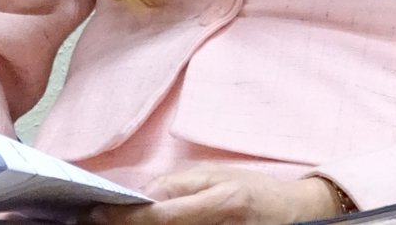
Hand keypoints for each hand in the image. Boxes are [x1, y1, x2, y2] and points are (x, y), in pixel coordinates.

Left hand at [85, 166, 342, 224]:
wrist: (300, 214)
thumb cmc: (258, 190)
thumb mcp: (220, 175)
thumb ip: (181, 185)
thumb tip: (143, 196)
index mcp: (221, 202)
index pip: (160, 217)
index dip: (123, 218)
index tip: (95, 213)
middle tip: (95, 221)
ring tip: (114, 224)